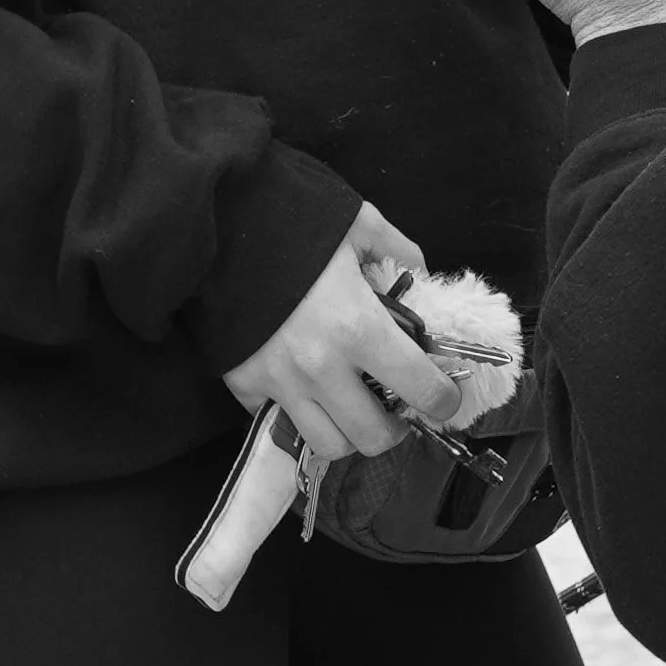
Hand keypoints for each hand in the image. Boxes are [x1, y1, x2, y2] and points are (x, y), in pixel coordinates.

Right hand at [221, 204, 462, 460]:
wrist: (219, 224)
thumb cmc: (297, 221)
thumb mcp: (361, 223)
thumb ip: (399, 252)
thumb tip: (420, 278)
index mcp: (360, 327)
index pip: (418, 387)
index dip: (442, 401)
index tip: (446, 401)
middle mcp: (322, 368)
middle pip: (371, 437)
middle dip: (393, 428)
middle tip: (395, 407)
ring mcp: (280, 384)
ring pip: (326, 444)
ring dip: (347, 430)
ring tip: (351, 405)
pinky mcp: (244, 386)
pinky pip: (278, 421)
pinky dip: (297, 413)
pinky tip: (305, 387)